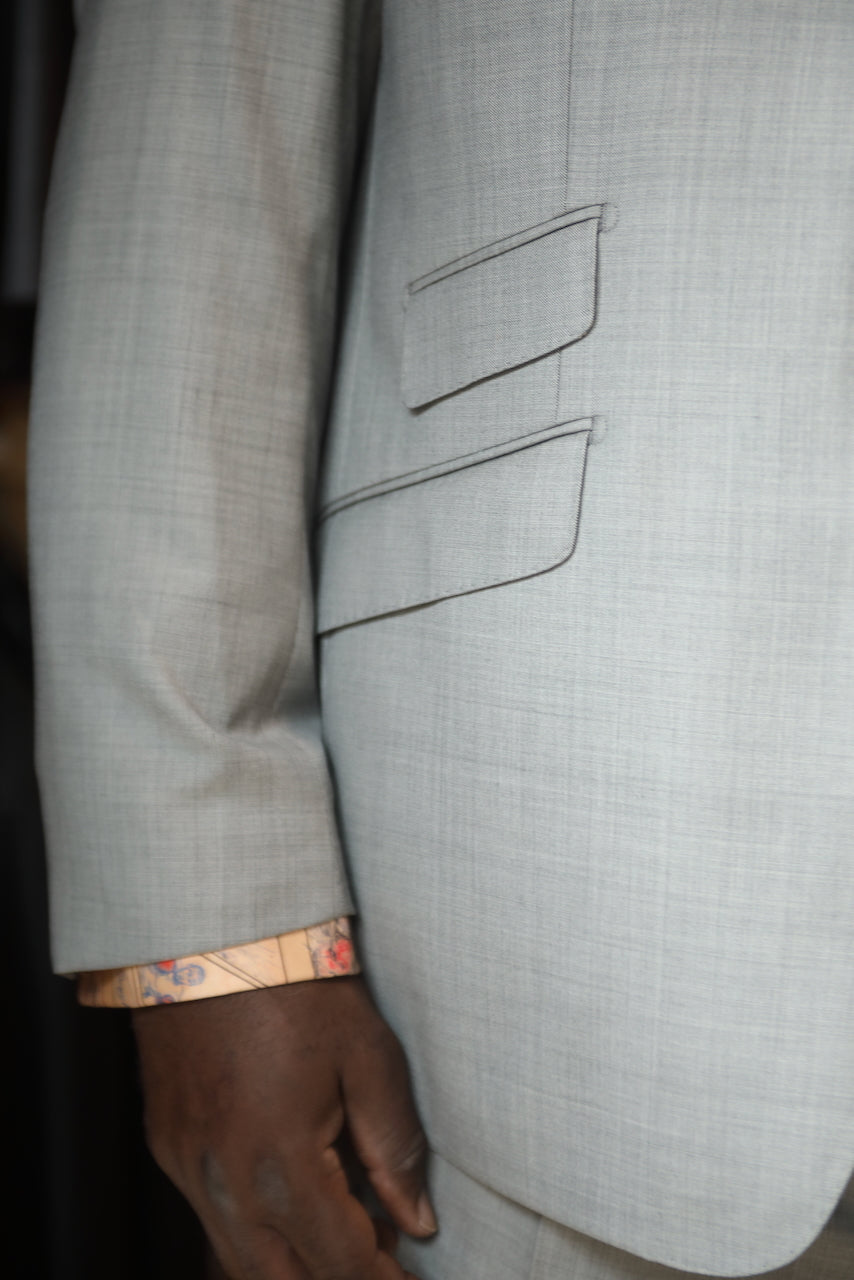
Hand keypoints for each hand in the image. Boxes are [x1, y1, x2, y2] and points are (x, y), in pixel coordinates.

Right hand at [132, 976, 435, 1278]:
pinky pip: (214, 1220)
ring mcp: (190, 1168)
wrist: (211, 933)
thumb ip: (394, 1147)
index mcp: (282, 1165)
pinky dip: (258, 1234)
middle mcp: (226, 1183)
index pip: (341, 1267)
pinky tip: (298, 1203)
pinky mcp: (171, 1146)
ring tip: (352, 1237)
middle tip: (386, 1266)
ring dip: (295, 1268)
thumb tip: (417, 1220)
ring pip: (242, 1263)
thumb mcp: (368, 1055)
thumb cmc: (295, 985)